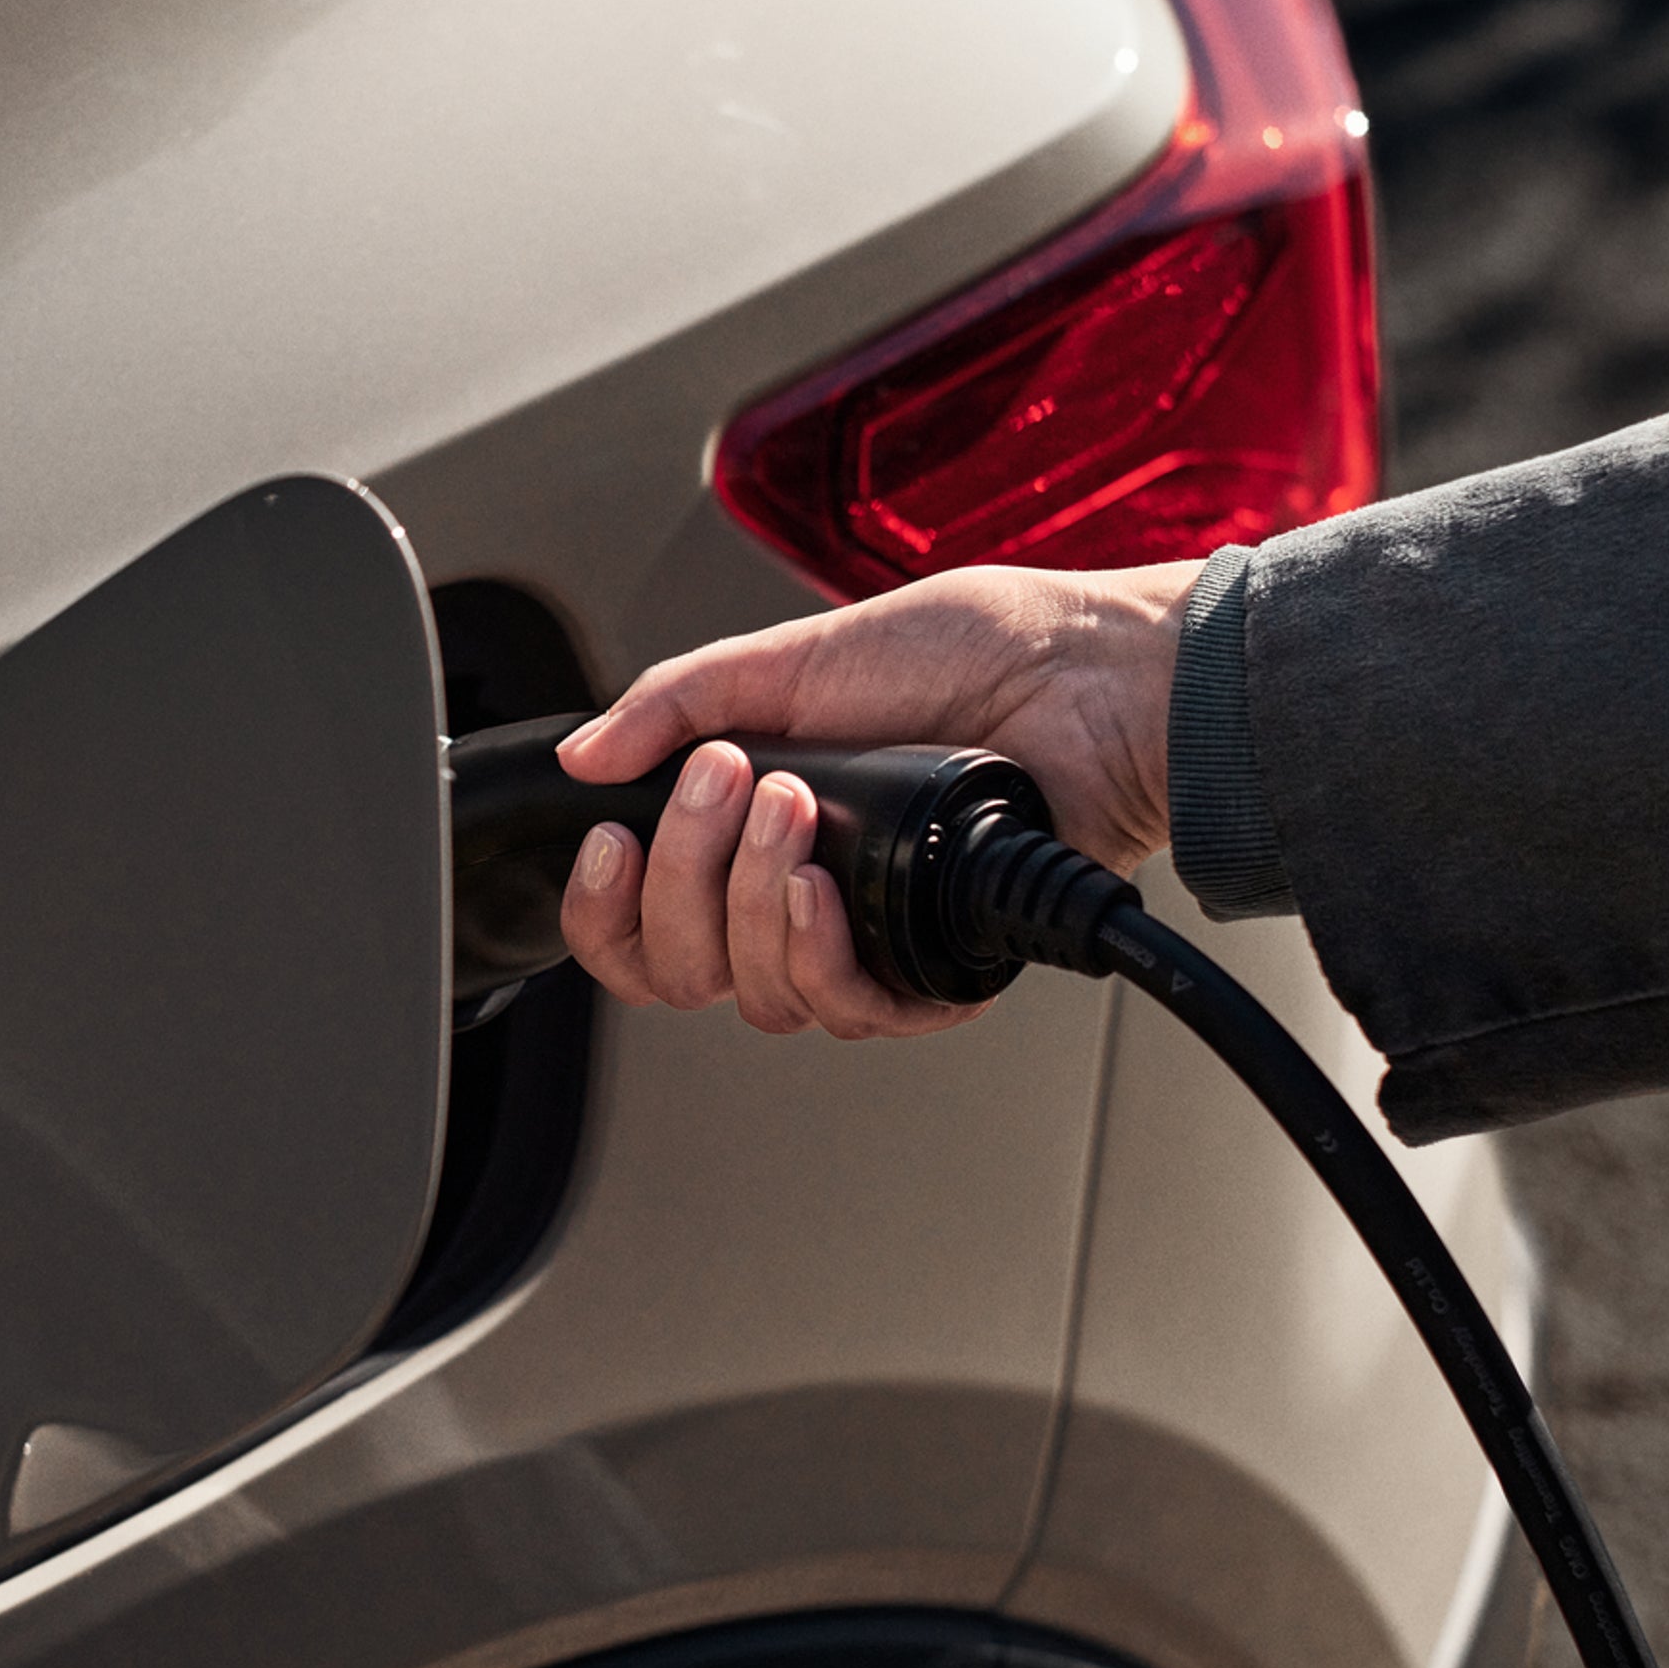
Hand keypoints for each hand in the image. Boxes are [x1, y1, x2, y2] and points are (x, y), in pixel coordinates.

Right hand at [554, 560, 1197, 1037]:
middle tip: (727, 780)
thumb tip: (583, 756)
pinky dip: (818, 955)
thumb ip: (678, 703)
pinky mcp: (936, 972)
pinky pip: (849, 1012)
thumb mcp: (796, 660)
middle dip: (685, 872)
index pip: (644, 925)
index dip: (607, 907)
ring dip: (752, 898)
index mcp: (752, 835)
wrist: (1085, 676)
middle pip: (683, 968)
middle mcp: (800, 900)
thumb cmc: (972, 655)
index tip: (610, 841)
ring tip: (796, 806)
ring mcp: (866, 940)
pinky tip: (819, 891)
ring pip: (756, 996)